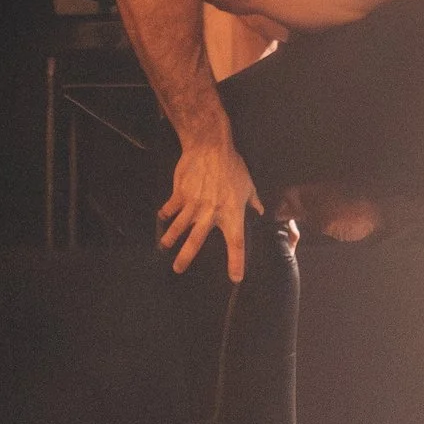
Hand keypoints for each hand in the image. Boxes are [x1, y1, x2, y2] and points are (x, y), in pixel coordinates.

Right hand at [160, 132, 262, 281]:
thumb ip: (253, 200)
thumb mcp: (247, 184)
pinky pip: (170, 208)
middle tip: (178, 270)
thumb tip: (261, 211)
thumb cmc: (233, 165)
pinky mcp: (180, 194)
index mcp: (231, 212)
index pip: (236, 243)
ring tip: (165, 247)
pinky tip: (162, 218)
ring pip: (178, 227)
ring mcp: (193, 204)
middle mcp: (210, 212)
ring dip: (170, 238)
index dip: (237, 262)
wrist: (210, 145)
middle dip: (186, 257)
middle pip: (196, 241)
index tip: (236, 278)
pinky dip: (165, 214)